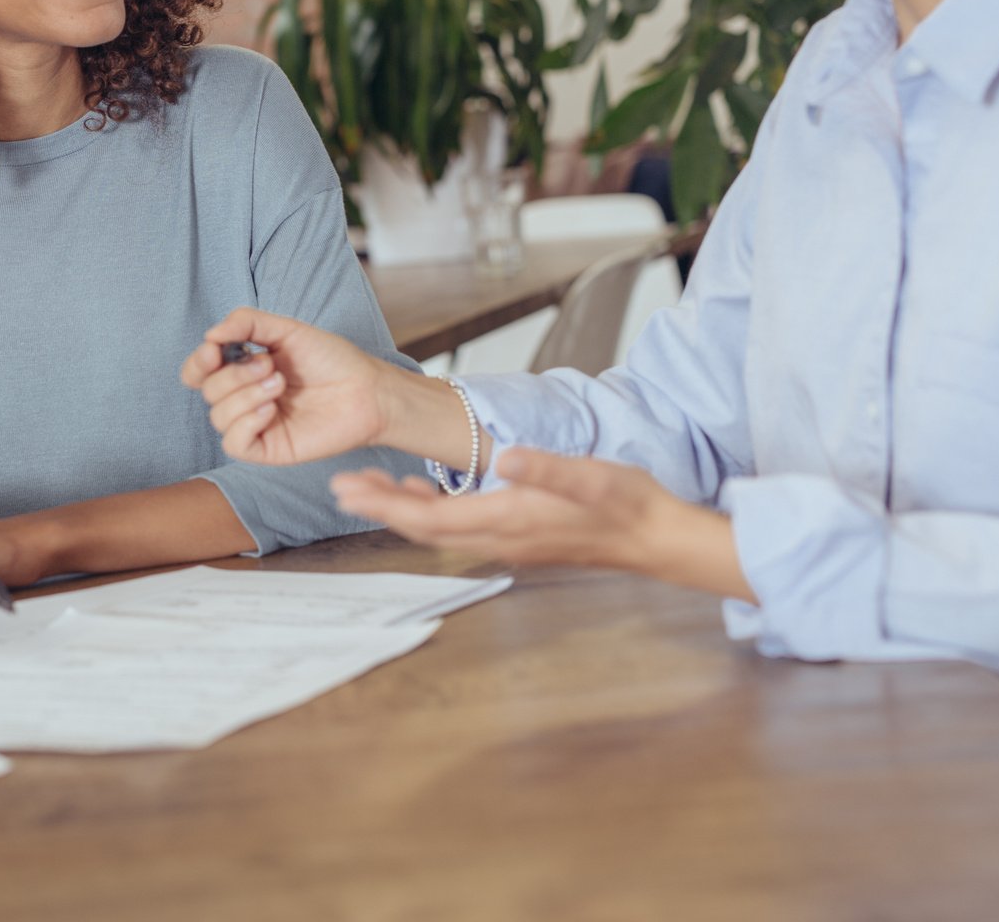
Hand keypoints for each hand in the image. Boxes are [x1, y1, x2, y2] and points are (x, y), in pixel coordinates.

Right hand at [181, 307, 392, 464]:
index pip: (198, 372)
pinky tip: (271, 411)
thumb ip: (247, 323)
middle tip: (271, 366)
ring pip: (219, 417)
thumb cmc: (331, 359)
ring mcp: (256, 425)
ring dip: (246, 395)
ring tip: (280, 384)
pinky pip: (234, 444)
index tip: (214, 349)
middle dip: (235, 375)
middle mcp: (245, 398)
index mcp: (244, 370)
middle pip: (208, 391)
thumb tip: (210, 335)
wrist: (366, 389)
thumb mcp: (287, 330)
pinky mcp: (268, 449)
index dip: (198, 362)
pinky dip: (247, 423)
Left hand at [329, 447, 753, 600]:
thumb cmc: (626, 503)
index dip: (386, 504)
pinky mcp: (518, 535)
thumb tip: (505, 458)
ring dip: (401, 510)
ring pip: (438, 530)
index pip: (430, 517)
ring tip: (369, 488)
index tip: (349, 490)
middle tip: (342, 487)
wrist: (656, 537)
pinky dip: (431, 511)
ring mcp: (508, 540)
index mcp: (508, 518)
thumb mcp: (591, 475)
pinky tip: (425, 493)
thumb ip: (546, 467)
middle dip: (380, 508)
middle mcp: (500, 536)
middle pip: (423, 527)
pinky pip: (459, 528)